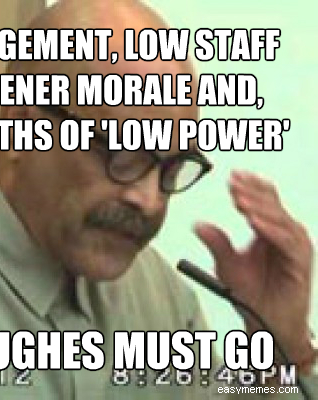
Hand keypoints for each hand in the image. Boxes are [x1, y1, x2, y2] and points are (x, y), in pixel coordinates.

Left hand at [194, 170, 313, 361]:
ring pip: (278, 219)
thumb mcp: (227, 265)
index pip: (262, 200)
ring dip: (259, 208)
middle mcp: (284, 234)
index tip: (230, 177)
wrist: (266, 322)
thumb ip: (216, 243)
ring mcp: (294, 247)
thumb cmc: (252, 293)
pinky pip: (286, 242)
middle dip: (251, 191)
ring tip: (240, 200)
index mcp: (269, 230)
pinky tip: (255, 223)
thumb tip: (198, 224)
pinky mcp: (300, 262)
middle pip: (271, 204)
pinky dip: (270, 230)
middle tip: (234, 182)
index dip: (247, 187)